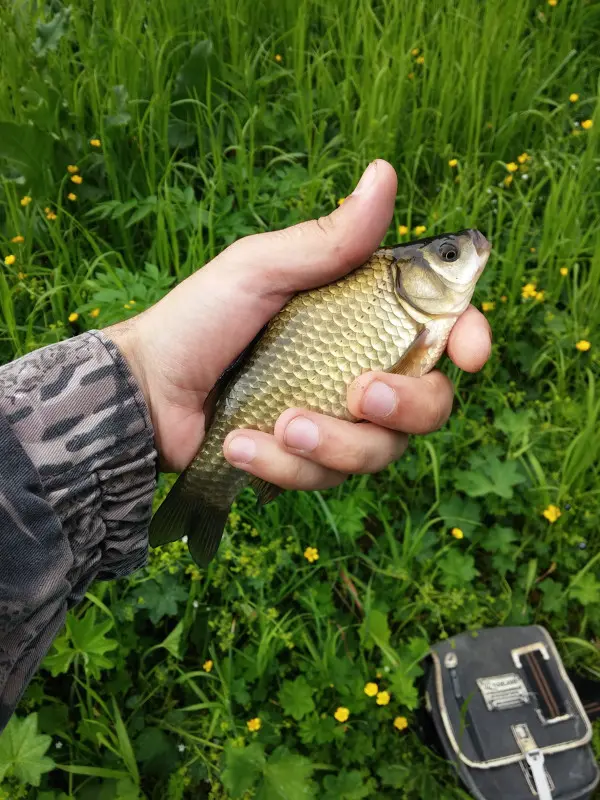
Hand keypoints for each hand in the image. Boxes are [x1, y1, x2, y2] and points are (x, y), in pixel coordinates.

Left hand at [106, 159, 490, 486]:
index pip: (438, 329)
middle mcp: (358, 370)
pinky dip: (281, 467)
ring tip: (275, 425)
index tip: (470, 354)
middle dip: (405, 406)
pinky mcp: (304, 462)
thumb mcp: (259, 269)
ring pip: (379, 453)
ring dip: (332, 445)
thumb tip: (383, 174)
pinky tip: (239, 446)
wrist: (145, 391)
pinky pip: (323, 480)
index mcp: (358, 317)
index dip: (468, 338)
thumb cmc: (198, 319)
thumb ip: (326, 240)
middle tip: (357, 394)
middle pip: (428, 405)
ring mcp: (334, 421)